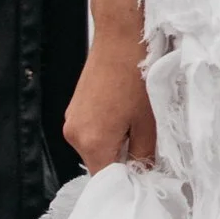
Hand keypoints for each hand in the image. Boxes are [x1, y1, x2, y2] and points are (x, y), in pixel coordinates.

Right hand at [63, 26, 154, 170]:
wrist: (121, 36)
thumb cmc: (137, 76)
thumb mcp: (149, 123)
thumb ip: (144, 155)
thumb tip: (143, 174)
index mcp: (92, 143)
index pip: (105, 181)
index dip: (126, 182)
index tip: (144, 178)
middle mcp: (74, 134)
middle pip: (99, 164)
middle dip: (121, 161)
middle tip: (146, 147)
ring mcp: (70, 119)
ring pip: (95, 147)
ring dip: (114, 143)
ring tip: (135, 123)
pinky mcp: (74, 107)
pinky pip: (90, 131)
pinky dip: (106, 129)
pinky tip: (124, 112)